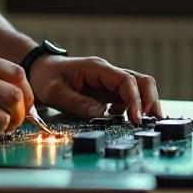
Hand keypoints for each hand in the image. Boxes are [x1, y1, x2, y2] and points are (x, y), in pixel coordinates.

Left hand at [28, 55, 161, 123]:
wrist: (39, 70)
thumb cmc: (46, 77)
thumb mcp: (55, 92)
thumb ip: (77, 103)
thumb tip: (100, 114)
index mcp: (97, 68)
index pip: (126, 80)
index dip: (135, 99)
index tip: (135, 118)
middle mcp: (107, 73)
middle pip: (141, 81)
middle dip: (150, 101)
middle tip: (153, 122)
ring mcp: (109, 82)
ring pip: (138, 89)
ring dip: (144, 105)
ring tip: (145, 124)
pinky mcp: (107, 91)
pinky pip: (127, 98)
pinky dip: (132, 109)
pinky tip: (126, 122)